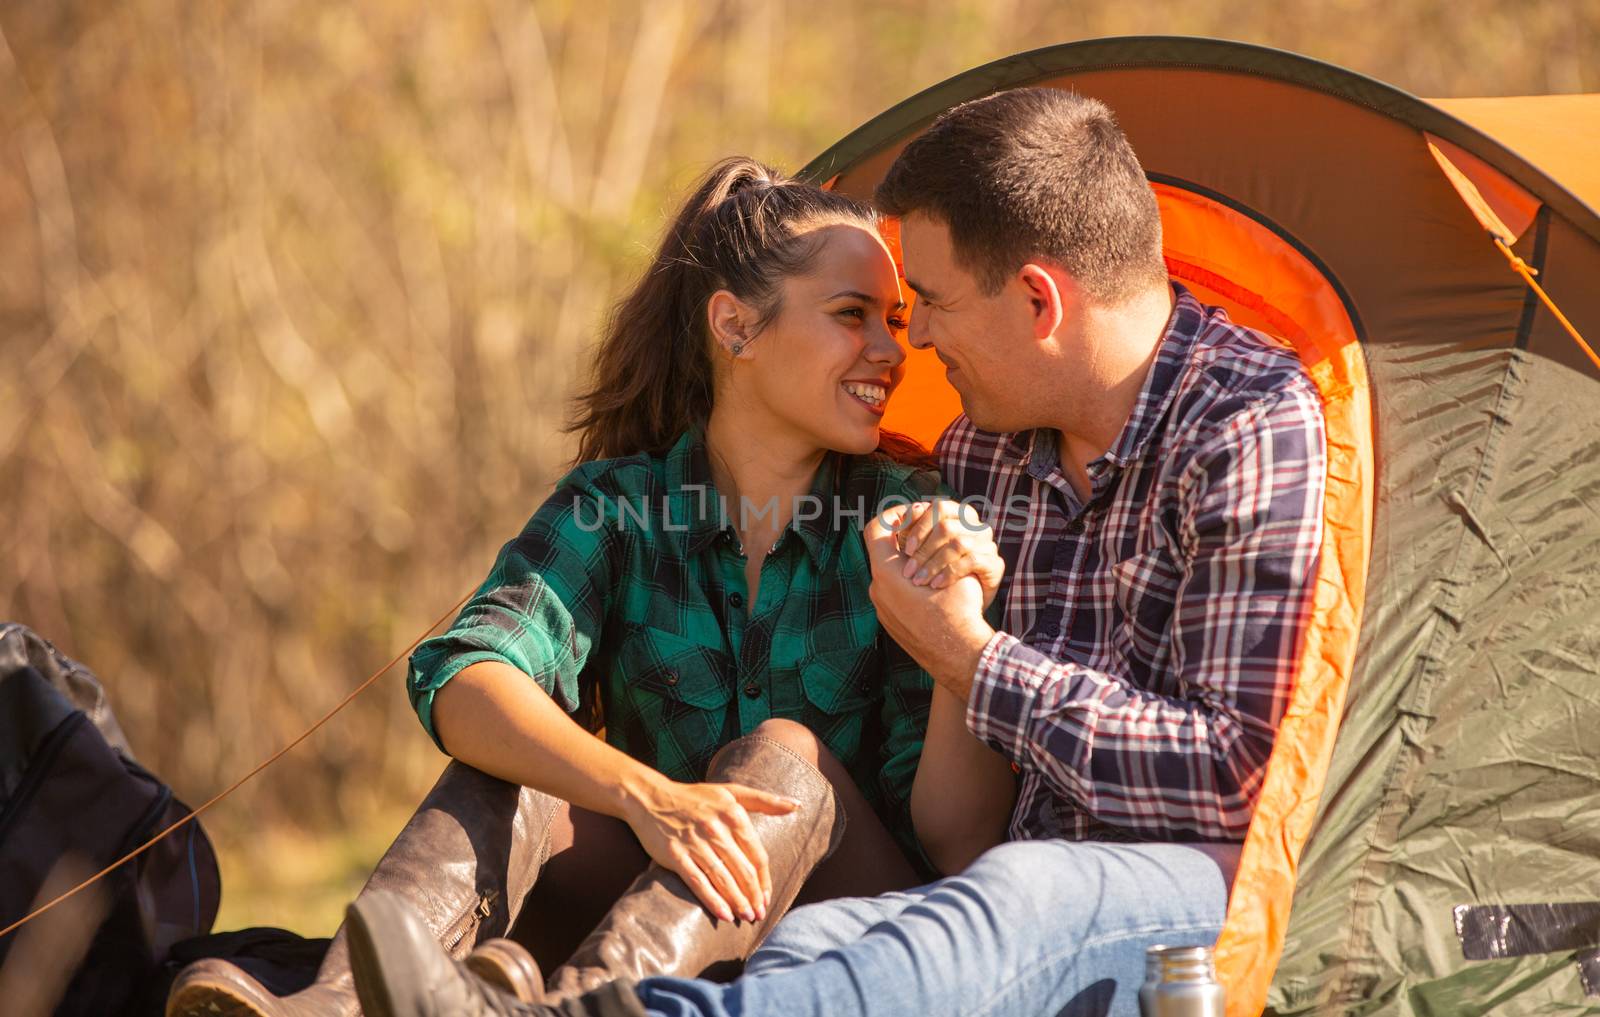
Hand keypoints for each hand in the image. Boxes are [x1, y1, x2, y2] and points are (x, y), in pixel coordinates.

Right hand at [619, 772, 797, 923]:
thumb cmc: (694, 797)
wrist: (649, 797)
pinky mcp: (675, 855)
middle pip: (743, 870)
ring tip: (747, 918)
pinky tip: (724, 915)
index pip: (757, 854)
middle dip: (754, 896)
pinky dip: (712, 900)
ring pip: (723, 878)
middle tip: (759, 914)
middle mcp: (716, 828)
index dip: (765, 879)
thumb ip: (764, 800)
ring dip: (738, 902)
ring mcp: (695, 842)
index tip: (767, 897)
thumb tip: (797, 806)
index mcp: (733, 813)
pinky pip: (697, 882)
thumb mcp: (730, 791)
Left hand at [866, 505, 996, 700]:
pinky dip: (906, 587)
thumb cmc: (958, 608)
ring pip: (888, 575)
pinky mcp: (888, 623)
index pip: (875, 528)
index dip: (893, 516)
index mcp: (886, 572)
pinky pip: (892, 596)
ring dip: (907, 568)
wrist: (957, 654)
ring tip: (931, 572)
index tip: (911, 517)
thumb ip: (932, 545)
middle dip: (904, 545)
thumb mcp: (952, 566)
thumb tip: (930, 529)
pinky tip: (929, 593)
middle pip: (882, 553)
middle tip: (926, 545)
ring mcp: (881, 608)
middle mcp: (877, 588)